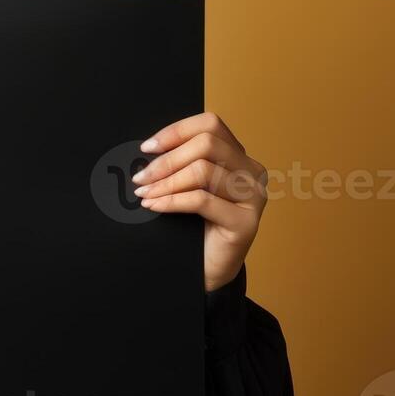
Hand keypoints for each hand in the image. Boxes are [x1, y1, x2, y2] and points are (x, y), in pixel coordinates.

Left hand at [132, 112, 266, 292]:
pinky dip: (171, 201)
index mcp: (239, 157)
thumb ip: (181, 164)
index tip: (147, 147)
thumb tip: (147, 149)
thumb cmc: (195, 225)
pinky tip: (154, 205)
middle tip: (140, 177)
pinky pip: (202, 200)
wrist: (208, 270)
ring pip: (203, 170)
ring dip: (166, 181)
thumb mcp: (189, 186)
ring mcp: (253, 197)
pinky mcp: (246, 223)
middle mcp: (252, 172)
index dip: (176, 131)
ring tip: (143, 193)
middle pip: (207, 144)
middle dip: (167, 159)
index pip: (210, 125)